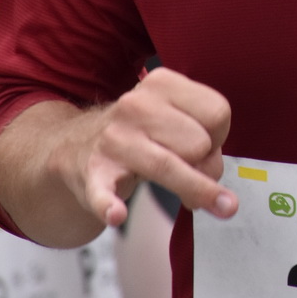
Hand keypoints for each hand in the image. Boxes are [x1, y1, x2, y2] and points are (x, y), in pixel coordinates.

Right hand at [56, 68, 234, 228]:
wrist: (76, 144)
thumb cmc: (142, 132)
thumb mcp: (174, 118)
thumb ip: (206, 141)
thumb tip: (215, 185)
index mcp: (162, 83)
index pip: (218, 112)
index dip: (220, 136)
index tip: (208, 144)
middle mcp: (136, 106)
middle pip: (199, 144)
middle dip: (204, 165)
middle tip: (192, 169)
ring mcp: (113, 140)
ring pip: (169, 168)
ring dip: (191, 191)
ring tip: (194, 202)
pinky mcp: (93, 173)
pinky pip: (103, 192)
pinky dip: (109, 205)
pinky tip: (116, 214)